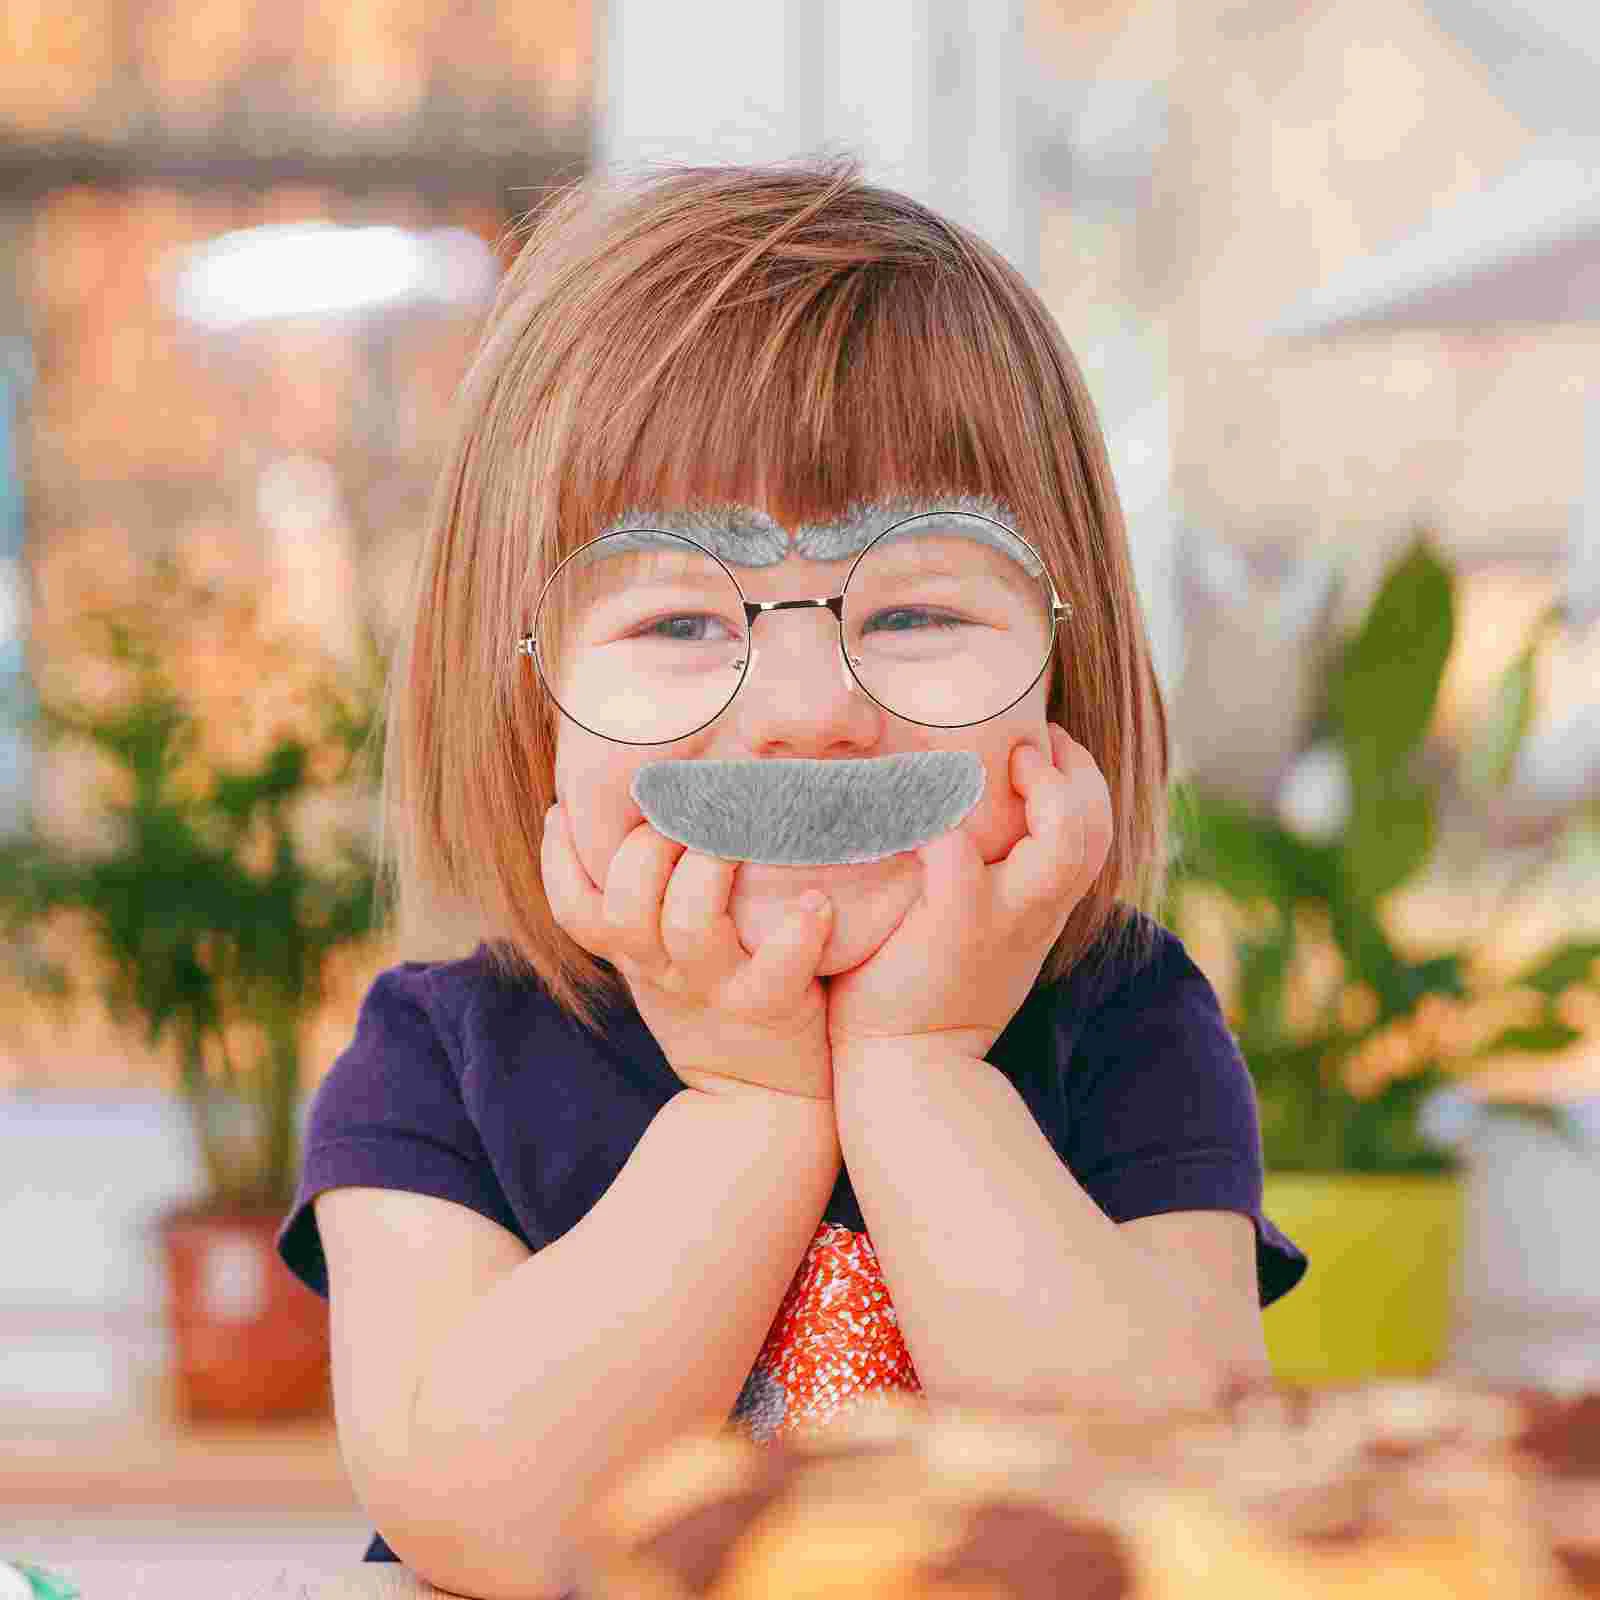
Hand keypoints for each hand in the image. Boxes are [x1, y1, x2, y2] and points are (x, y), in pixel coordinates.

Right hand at [540, 804, 835, 1101]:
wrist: (762, 1104)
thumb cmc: (713, 1009)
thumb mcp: (658, 964)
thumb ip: (642, 905)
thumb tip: (633, 817)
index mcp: (633, 955)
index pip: (573, 908)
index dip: (558, 858)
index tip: (564, 806)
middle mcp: (664, 970)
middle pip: (626, 905)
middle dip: (648, 846)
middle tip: (685, 811)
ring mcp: (716, 989)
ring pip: (689, 925)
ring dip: (710, 871)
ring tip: (736, 839)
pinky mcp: (770, 1007)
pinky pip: (779, 967)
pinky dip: (799, 931)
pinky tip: (816, 902)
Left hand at [825, 725, 1112, 1064]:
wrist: (906, 1070)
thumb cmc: (923, 991)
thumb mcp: (975, 932)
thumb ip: (979, 878)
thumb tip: (945, 811)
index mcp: (1041, 906)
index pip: (1093, 829)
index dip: (1078, 777)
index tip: (1042, 744)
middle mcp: (1035, 910)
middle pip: (1094, 828)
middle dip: (1074, 770)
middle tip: (1031, 741)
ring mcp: (1001, 918)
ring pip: (1064, 843)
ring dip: (1044, 792)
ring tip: (1009, 762)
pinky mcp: (954, 925)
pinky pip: (961, 859)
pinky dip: (944, 823)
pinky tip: (918, 802)